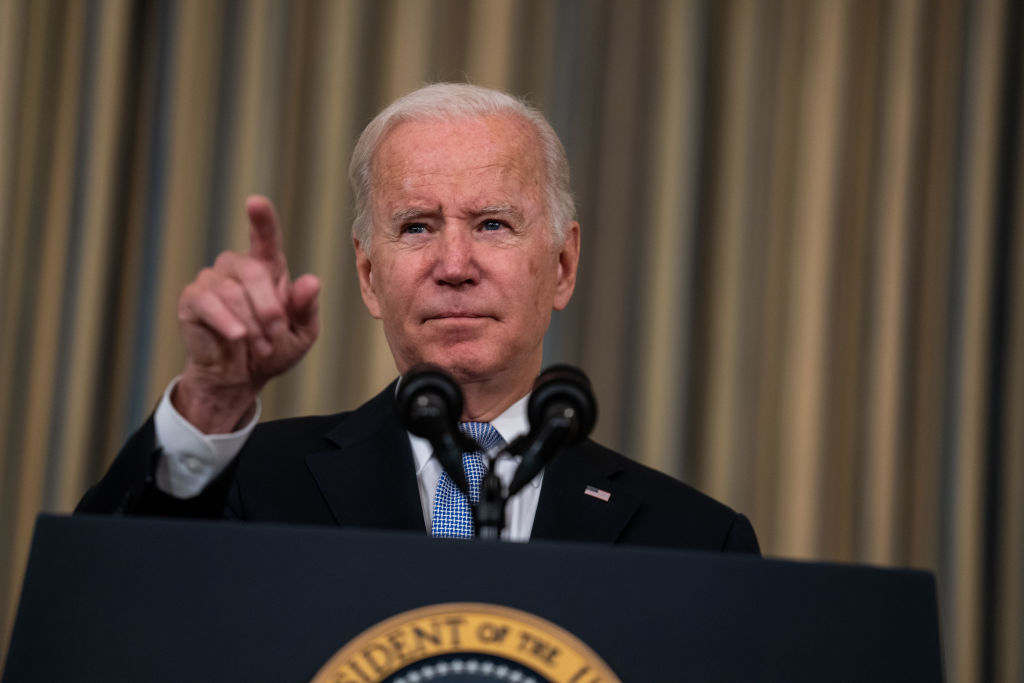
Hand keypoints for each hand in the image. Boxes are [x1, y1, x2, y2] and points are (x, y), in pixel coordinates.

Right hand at [174, 196, 319, 432]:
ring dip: (251, 323)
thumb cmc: (273, 350)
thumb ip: (306, 308)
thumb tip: (312, 281)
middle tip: (276, 335)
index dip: (261, 219)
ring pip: (232, 292)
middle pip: (254, 271)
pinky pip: (207, 303)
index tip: (256, 202)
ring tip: (260, 346)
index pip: (265, 237)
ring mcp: (212, 281)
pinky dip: (225, 321)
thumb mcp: (301, 333)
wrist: (240, 378)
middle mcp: (238, 267)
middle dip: (269, 308)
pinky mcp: (192, 300)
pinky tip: (237, 336)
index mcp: (268, 268)